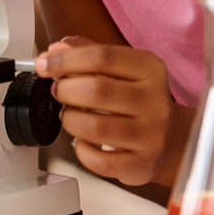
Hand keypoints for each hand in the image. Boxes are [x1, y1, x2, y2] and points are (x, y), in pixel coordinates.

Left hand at [35, 36, 180, 185]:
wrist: (169, 139)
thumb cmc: (136, 100)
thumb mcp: (120, 68)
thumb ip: (87, 53)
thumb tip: (55, 50)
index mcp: (149, 69)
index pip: (101, 57)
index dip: (64, 60)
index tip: (43, 65)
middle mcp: (154, 101)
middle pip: (96, 91)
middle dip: (65, 91)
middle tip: (59, 92)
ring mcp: (151, 135)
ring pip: (94, 127)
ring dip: (70, 120)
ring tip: (71, 116)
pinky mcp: (142, 165)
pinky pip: (100, 161)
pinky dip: (82, 151)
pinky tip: (83, 142)